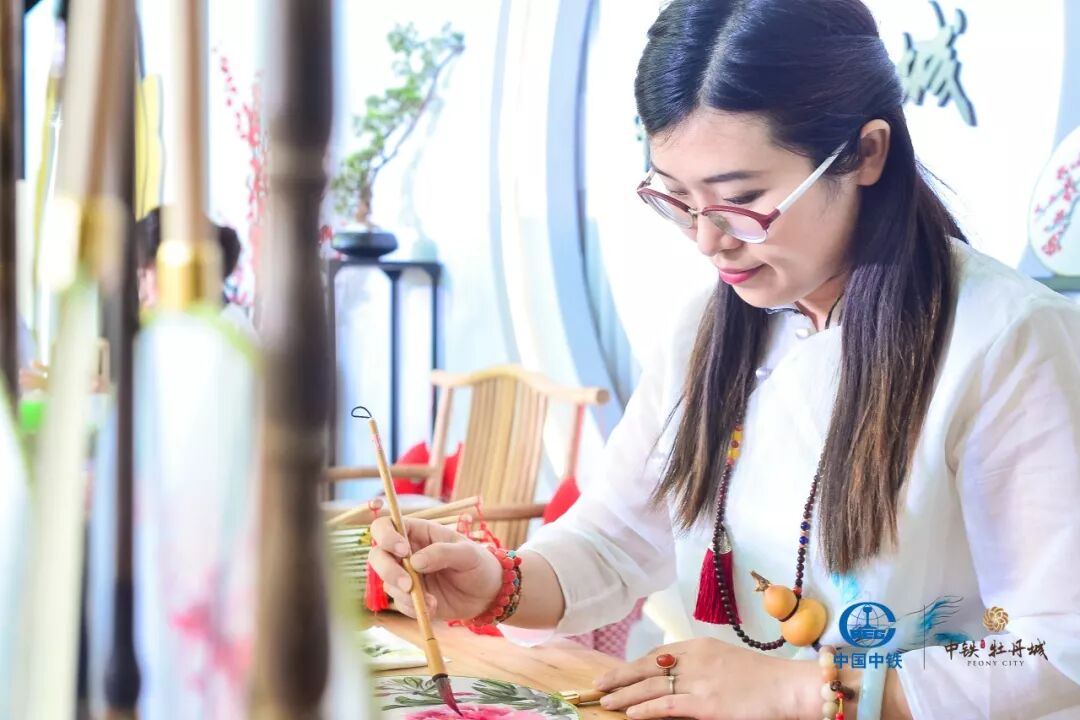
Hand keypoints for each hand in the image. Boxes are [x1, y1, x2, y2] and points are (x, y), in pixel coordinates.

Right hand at [368, 515, 502, 620]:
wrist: (488, 594)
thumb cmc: (479, 564)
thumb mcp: (468, 554)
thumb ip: (442, 552)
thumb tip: (415, 561)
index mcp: (418, 532)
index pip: (386, 525)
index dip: (386, 535)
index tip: (403, 550)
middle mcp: (406, 553)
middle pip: (377, 555)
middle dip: (388, 570)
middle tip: (409, 584)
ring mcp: (406, 575)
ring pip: (386, 582)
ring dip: (404, 594)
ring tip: (432, 601)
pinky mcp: (410, 597)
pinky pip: (399, 603)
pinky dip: (412, 608)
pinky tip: (433, 608)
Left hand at [593, 637, 817, 719]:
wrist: (789, 687)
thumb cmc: (763, 678)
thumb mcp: (725, 661)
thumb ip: (700, 665)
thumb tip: (674, 677)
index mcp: (700, 645)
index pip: (657, 653)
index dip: (635, 664)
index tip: (619, 672)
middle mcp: (695, 659)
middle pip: (647, 666)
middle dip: (620, 676)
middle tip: (599, 684)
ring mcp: (699, 681)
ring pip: (651, 687)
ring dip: (624, 694)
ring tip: (606, 701)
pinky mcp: (706, 704)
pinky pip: (667, 706)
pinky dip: (645, 709)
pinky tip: (630, 713)